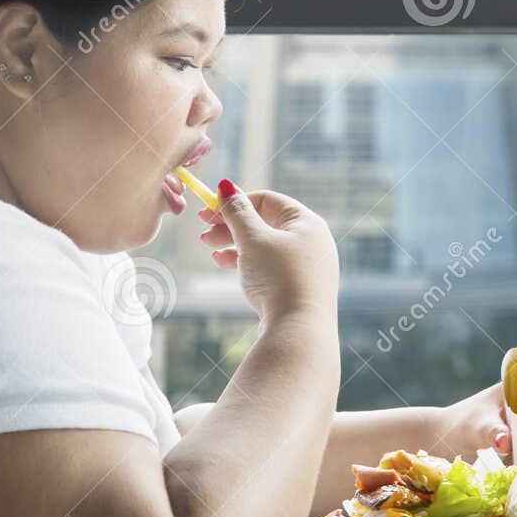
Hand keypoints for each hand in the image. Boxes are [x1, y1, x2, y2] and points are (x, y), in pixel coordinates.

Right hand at [197, 180, 338, 319]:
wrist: (298, 332)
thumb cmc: (279, 278)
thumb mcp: (253, 239)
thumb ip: (237, 211)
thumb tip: (226, 185)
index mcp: (307, 222)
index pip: (267, 200)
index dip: (235, 202)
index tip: (207, 211)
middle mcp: (312, 241)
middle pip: (265, 223)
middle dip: (231, 226)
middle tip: (203, 233)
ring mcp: (307, 267)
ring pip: (265, 246)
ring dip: (235, 245)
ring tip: (210, 251)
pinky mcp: (299, 288)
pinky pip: (270, 267)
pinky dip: (247, 263)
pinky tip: (224, 264)